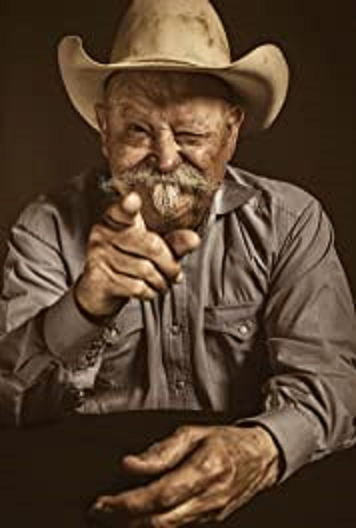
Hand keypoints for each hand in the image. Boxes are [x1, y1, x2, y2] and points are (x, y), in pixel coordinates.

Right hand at [75, 192, 199, 317]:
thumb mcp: (150, 249)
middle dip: (170, 264)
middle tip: (174, 272)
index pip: (123, 211)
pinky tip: (148, 290)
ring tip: (161, 282)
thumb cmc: (127, 263)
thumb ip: (172, 242)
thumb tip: (193, 239)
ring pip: (146, 270)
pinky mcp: (101, 279)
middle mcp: (105, 234)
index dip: (128, 206)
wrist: (99, 291)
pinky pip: (136, 287)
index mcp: (117, 219)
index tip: (133, 200)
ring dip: (161, 282)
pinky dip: (150, 292)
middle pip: (151, 245)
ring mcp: (101, 257)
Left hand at [92, 425, 279, 526]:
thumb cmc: (226, 442)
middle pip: (160, 520)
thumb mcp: (193, 434)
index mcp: (204, 470)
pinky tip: (139, 518)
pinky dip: (154, 525)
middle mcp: (208, 498)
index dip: (128, 503)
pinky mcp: (209, 522)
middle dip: (125, 519)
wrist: (260, 458)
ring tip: (113, 514)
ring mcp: (210, 514)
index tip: (103, 503)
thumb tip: (130, 464)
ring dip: (136, 525)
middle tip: (99, 511)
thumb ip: (161, 451)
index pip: (160, 495)